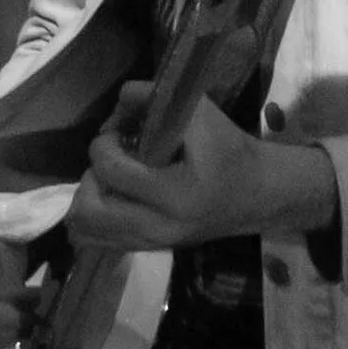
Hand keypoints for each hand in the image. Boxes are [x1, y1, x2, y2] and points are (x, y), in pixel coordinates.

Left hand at [69, 92, 336, 256]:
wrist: (259, 194)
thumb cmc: (231, 151)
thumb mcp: (201, 113)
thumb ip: (152, 98)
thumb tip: (116, 106)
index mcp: (175, 196)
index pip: (110, 172)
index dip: (103, 144)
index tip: (121, 133)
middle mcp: (159, 228)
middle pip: (88, 212)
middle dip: (90, 178)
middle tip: (112, 162)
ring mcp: (152, 244)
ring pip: (88, 232)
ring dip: (89, 199)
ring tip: (113, 181)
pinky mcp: (150, 250)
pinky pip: (100, 242)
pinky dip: (96, 218)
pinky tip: (116, 197)